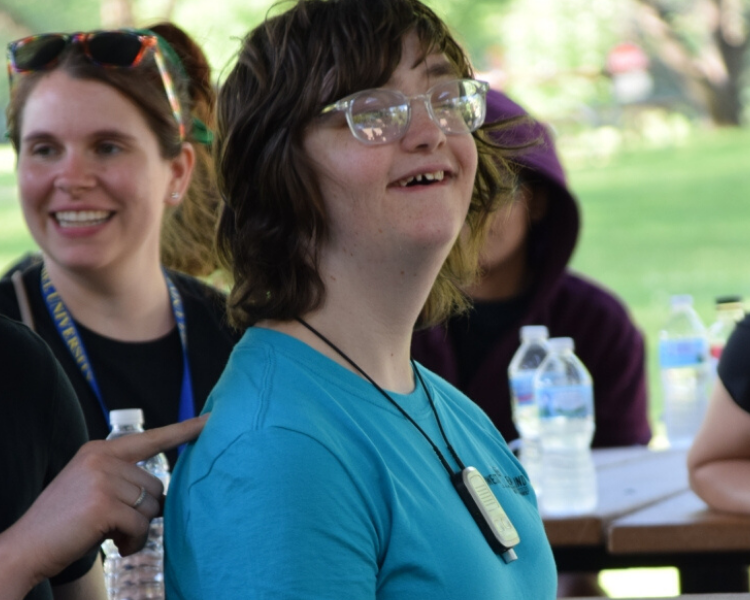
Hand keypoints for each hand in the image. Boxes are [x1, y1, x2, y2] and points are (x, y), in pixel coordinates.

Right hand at [2, 414, 207, 590]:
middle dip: (144, 512)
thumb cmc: (64, 524)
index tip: (212, 420)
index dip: (185, 430)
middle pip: (156, 485)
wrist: (24, 548)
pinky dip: (133, 542)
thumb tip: (163, 494)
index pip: (152, 438)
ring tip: (111, 535)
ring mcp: (102, 479)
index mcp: (101, 450)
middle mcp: (102, 458)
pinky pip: (141, 526)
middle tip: (116, 525)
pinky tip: (115, 545)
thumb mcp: (93, 488)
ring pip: (151, 507)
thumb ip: (123, 480)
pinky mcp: (103, 504)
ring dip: (137, 530)